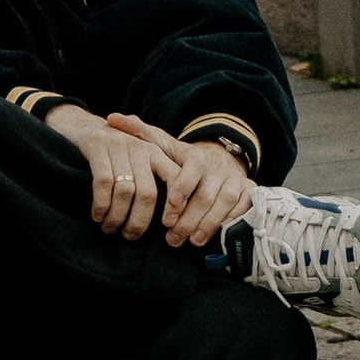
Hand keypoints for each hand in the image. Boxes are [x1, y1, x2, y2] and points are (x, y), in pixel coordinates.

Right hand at [47, 104, 179, 239]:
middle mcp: (141, 148)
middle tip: (129, 237)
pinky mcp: (97, 146)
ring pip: (125, 191)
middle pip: (148, 193)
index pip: (176, 178)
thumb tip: (169, 224)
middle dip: (139, 221)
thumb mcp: (136, 162)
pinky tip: (97, 215)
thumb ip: (151, 182)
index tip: (169, 227)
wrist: (81, 125)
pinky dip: (101, 205)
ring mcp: (119, 145)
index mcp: (156, 153)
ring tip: (110, 229)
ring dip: (117, 217)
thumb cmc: (113, 154)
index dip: (177, 205)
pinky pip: (103, 183)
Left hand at [109, 113, 254, 248]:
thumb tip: (111, 118)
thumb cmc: (184, 160)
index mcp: (196, 157)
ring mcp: (235, 179)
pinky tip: (214, 237)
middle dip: (188, 219)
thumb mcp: (163, 145)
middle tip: (172, 237)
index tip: (167, 215)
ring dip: (208, 225)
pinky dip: (229, 223)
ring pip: (225, 203)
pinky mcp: (248, 191)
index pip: (190, 172)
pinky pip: (243, 208)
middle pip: (206, 195)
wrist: (221, 159)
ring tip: (190, 241)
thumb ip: (139, 134)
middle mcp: (217, 167)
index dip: (180, 192)